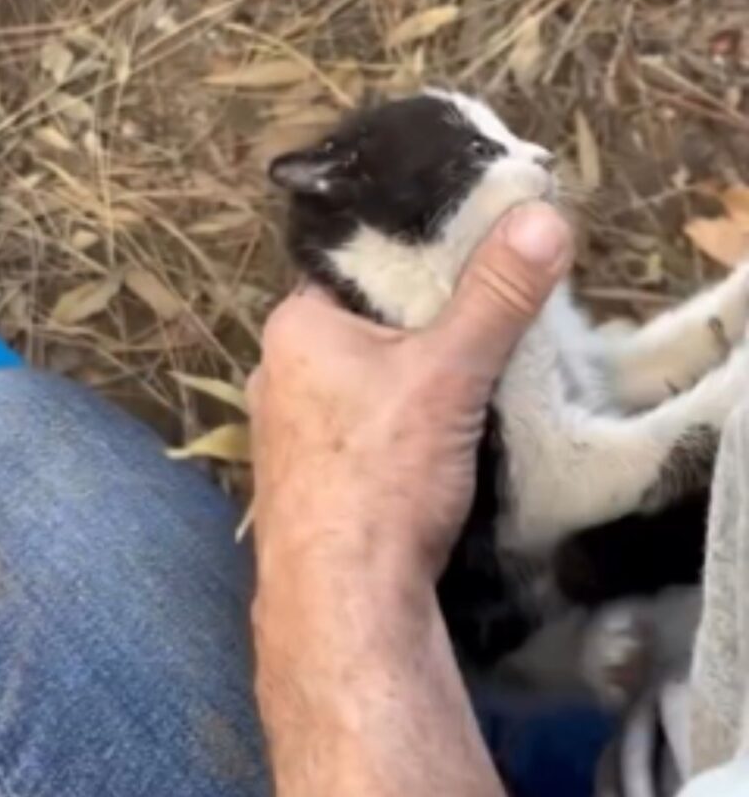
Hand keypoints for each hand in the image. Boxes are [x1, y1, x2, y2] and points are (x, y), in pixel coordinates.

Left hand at [250, 201, 572, 796]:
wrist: (344, 602)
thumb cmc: (380, 473)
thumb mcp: (448, 373)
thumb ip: (495, 295)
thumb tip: (542, 217)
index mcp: (293, 326)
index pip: (355, 266)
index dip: (414, 259)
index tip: (470, 260)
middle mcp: (276, 370)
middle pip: (364, 323)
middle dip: (421, 323)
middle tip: (486, 317)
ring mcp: (284, 429)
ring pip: (363, 379)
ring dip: (411, 379)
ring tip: (471, 378)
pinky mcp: (307, 476)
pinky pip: (359, 426)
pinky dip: (397, 423)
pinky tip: (436, 438)